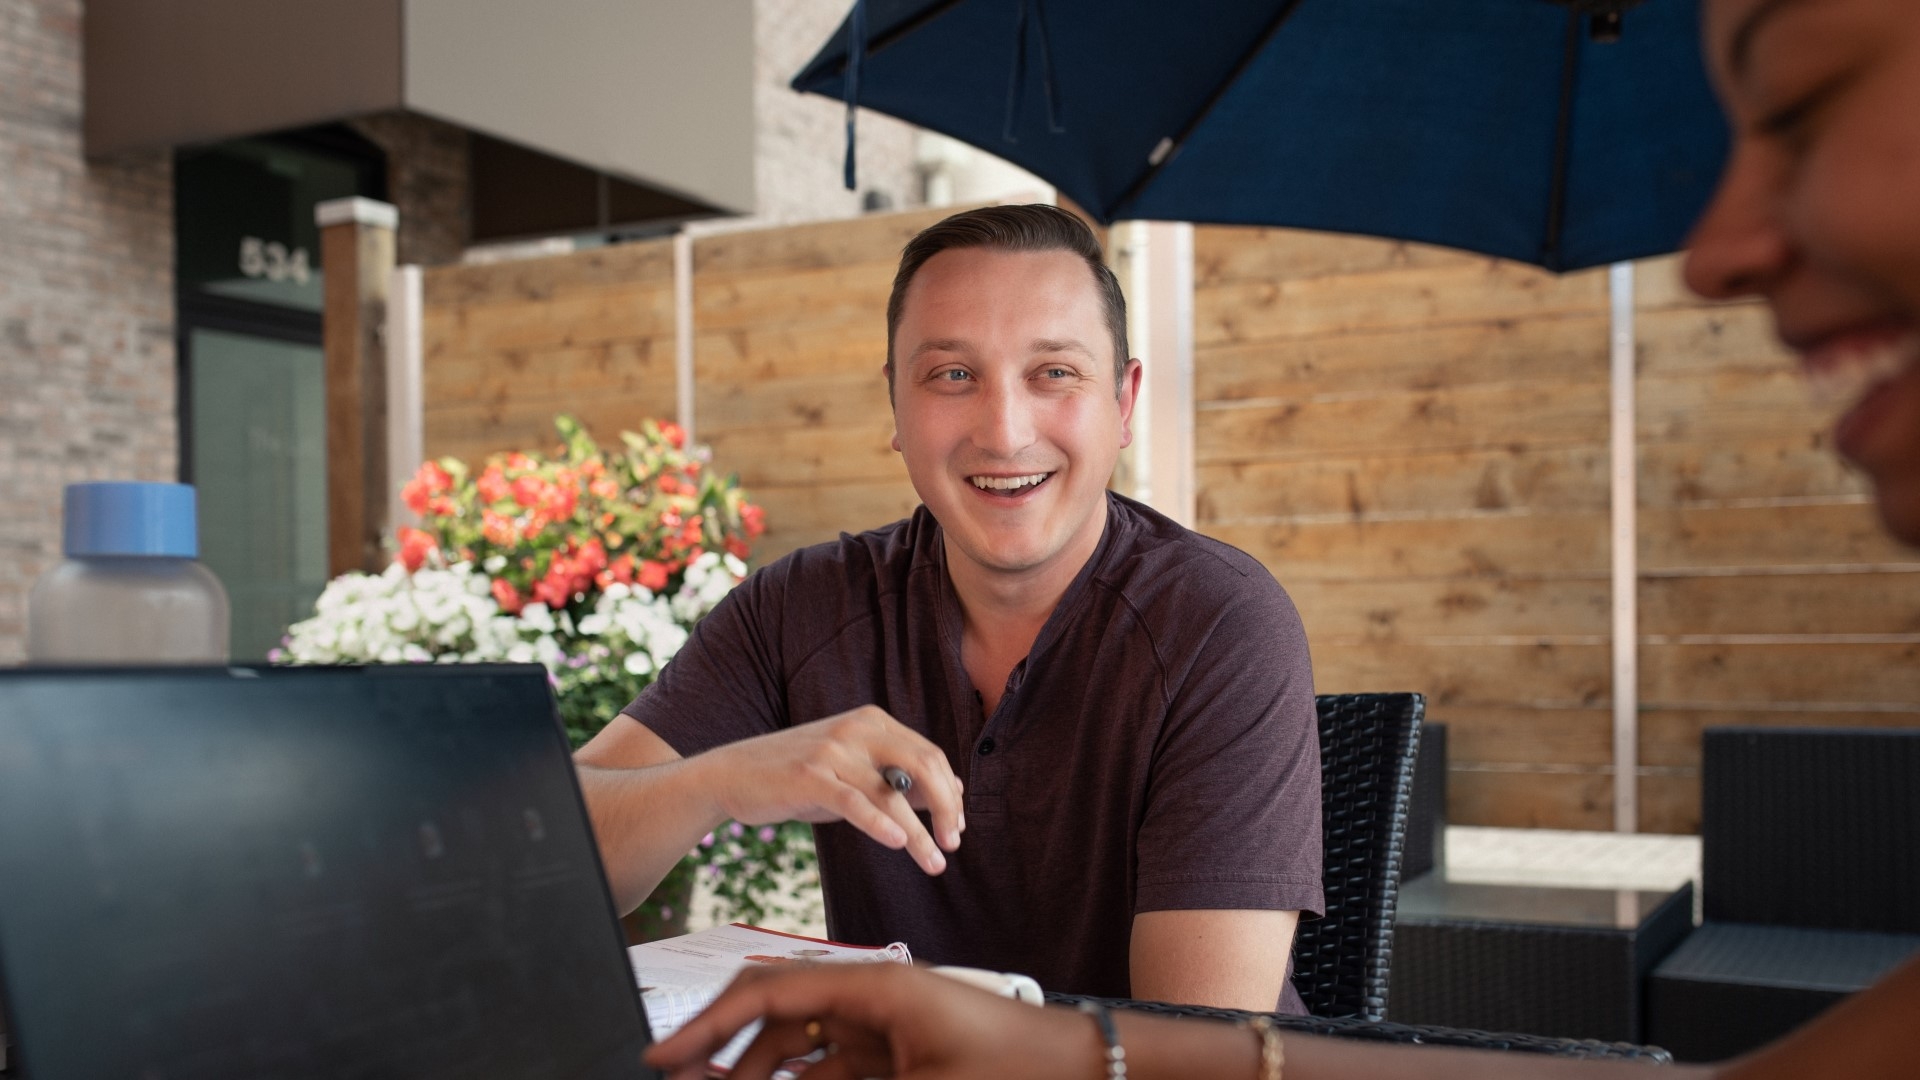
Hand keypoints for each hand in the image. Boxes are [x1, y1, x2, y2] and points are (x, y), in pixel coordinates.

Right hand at [644, 962, 1092, 1079]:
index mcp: (876, 988)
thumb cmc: (1020, 1069)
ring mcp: (881, 1033)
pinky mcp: (895, 1063)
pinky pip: (825, 1073)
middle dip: (720, 1053)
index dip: (708, 1024)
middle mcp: (871, 1002)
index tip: (663, 1055)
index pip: (769, 994)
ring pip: (793, 1051)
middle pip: (772, 1019)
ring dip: (751, 1076)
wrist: (1084, 1070)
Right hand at [691, 705, 964, 874]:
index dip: (950, 792)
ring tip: (934, 862)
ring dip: (918, 832)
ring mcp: (832, 750)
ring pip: (891, 792)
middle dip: (946, 808)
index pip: (929, 755)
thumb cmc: (799, 777)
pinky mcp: (809, 775)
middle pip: (922, 765)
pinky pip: (854, 801)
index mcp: (872, 722)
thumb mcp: (851, 772)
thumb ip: (894, 780)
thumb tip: (948, 797)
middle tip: (953, 844)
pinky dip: (879, 823)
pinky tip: (898, 842)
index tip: (957, 826)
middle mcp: (857, 729)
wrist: (733, 774)